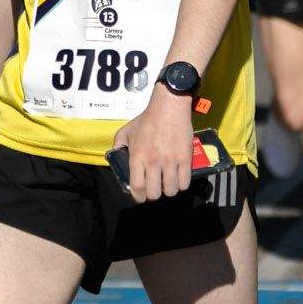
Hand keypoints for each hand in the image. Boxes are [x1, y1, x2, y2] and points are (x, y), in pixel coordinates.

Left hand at [112, 89, 194, 203]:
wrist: (169, 107)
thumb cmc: (146, 119)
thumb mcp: (126, 131)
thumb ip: (118, 145)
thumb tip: (117, 157)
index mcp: (137, 157)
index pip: (137, 187)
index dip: (139, 196)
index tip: (141, 196)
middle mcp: (153, 161)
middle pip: (154, 193)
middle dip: (154, 194)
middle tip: (156, 188)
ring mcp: (170, 161)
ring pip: (171, 190)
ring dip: (169, 190)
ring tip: (168, 183)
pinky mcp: (185, 158)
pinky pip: (185, 182)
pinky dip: (182, 184)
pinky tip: (179, 178)